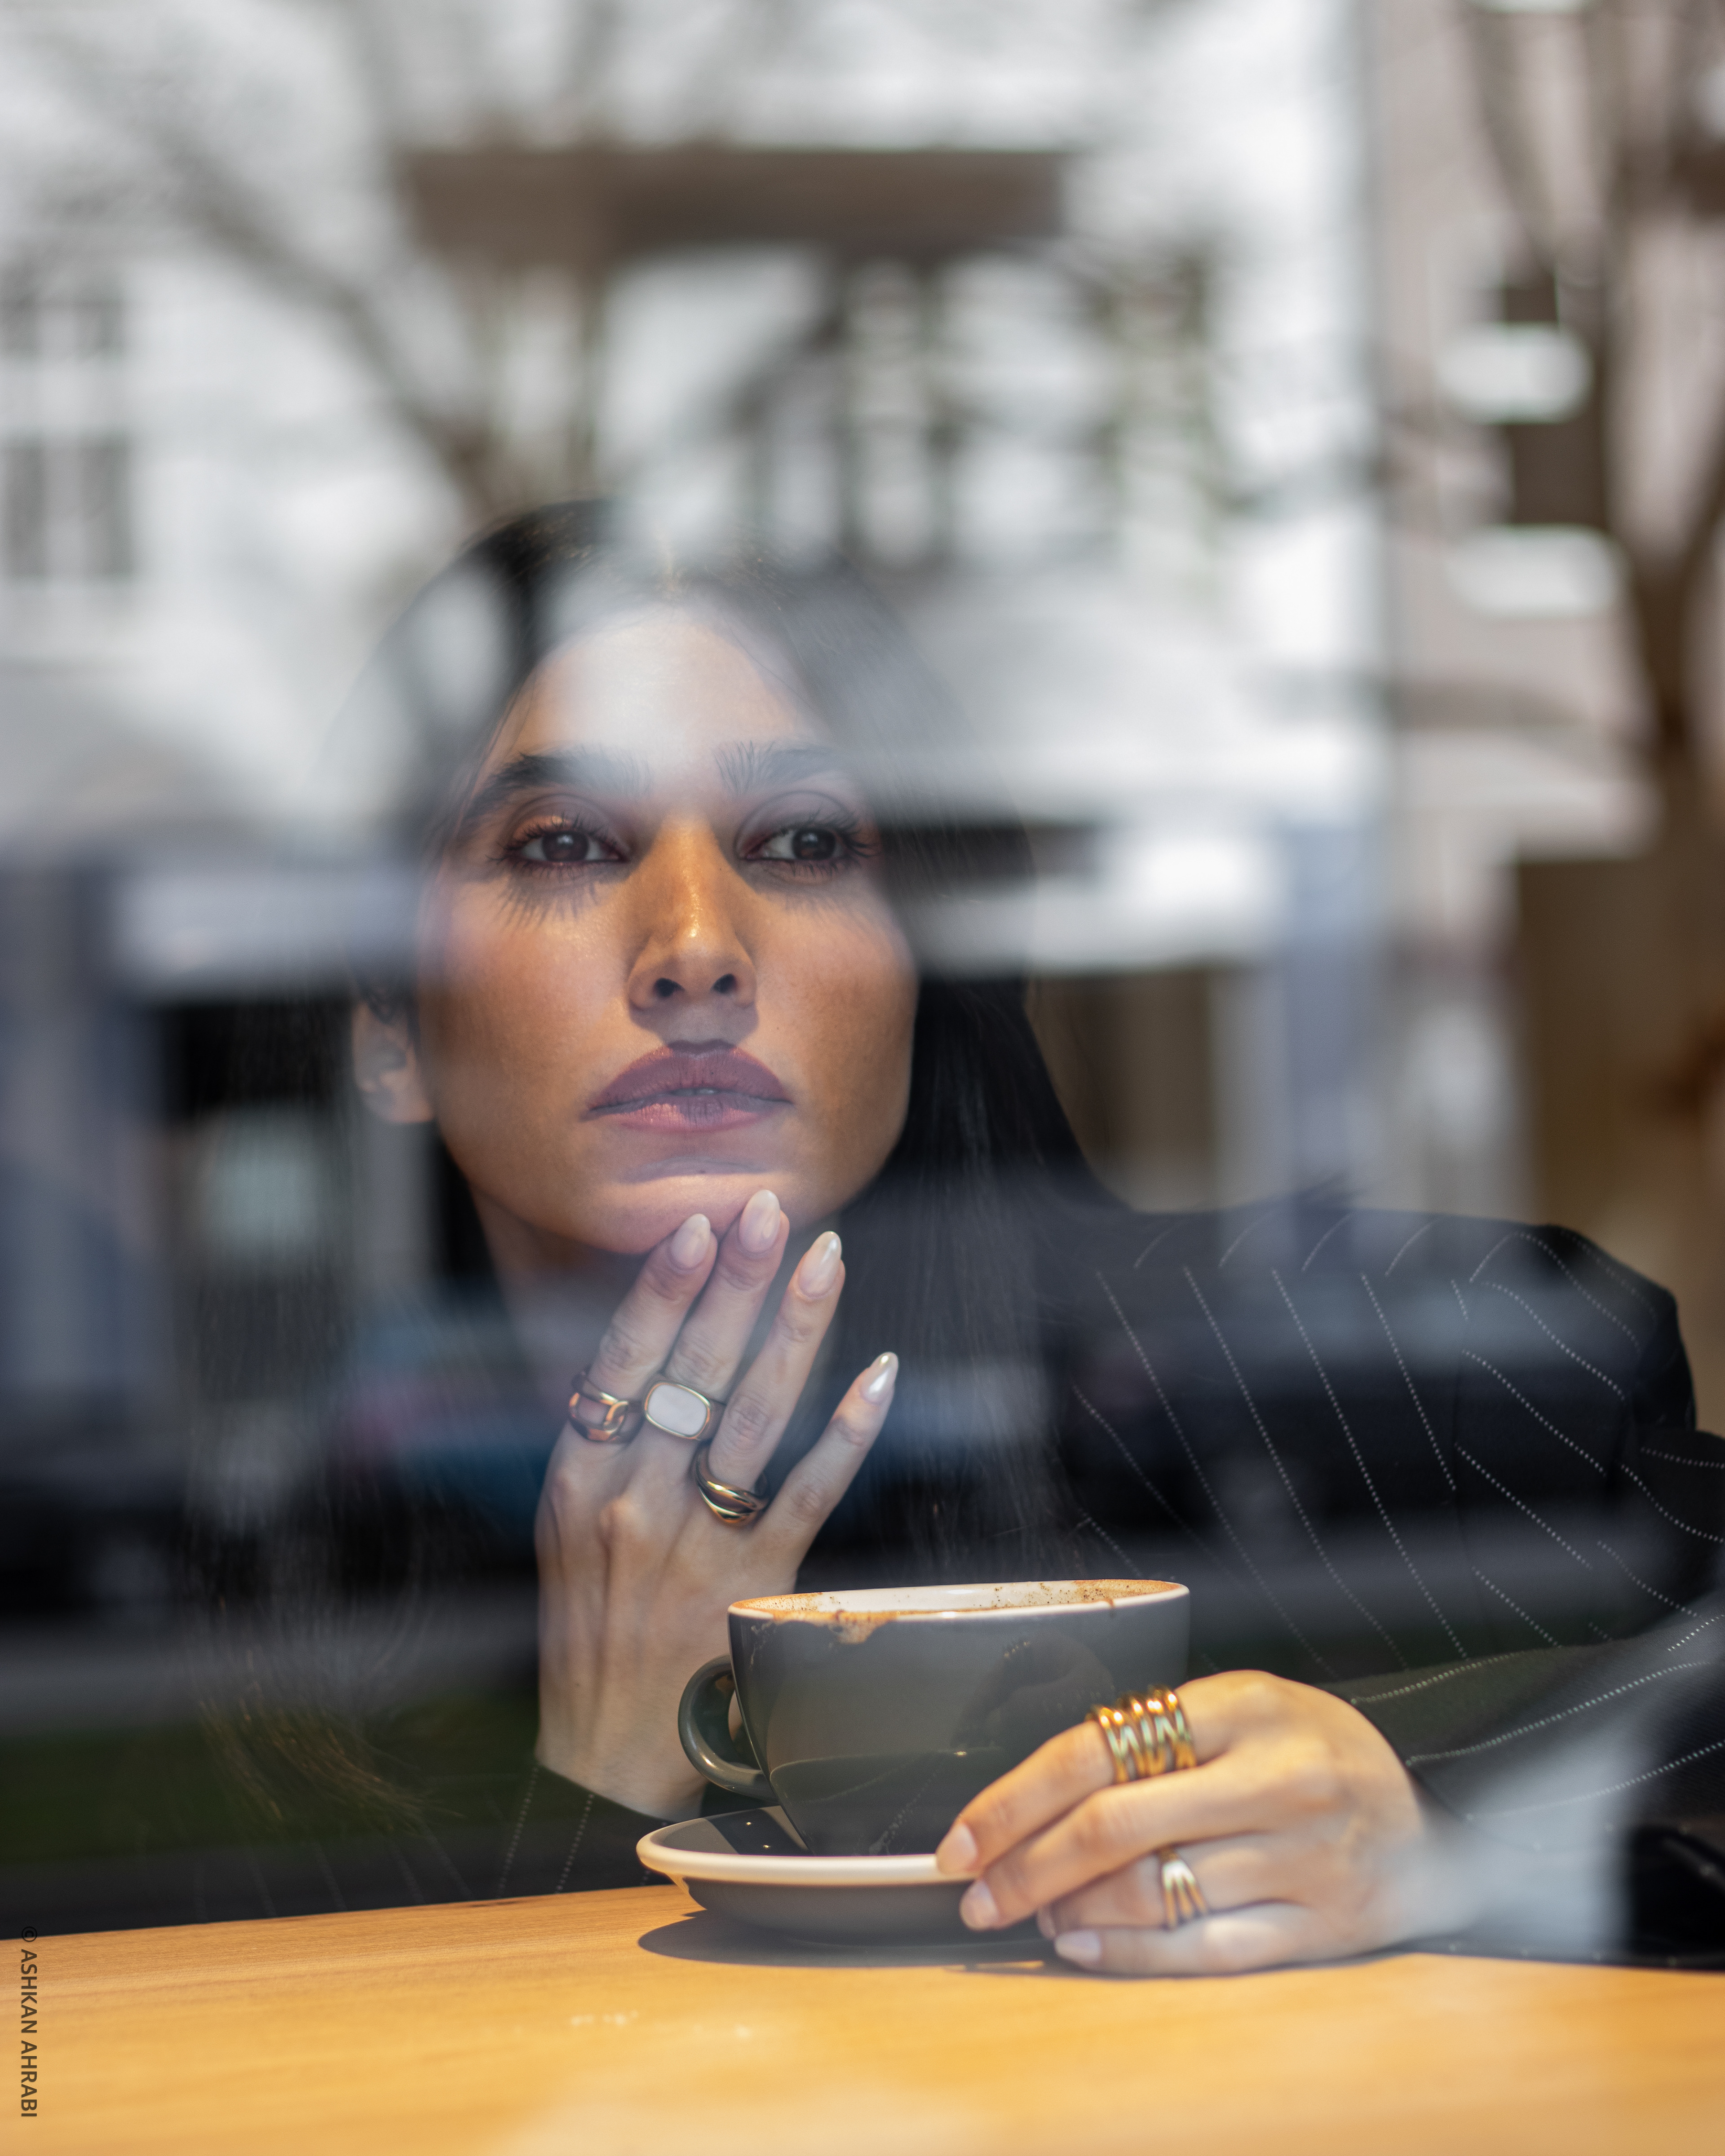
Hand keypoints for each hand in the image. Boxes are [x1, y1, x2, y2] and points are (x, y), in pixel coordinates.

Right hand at [534, 1189, 895, 1817]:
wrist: (601, 1766)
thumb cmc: (591, 1634)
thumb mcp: (568, 1534)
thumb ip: (607, 1449)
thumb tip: (658, 1349)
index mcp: (574, 1483)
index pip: (619, 1363)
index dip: (660, 1290)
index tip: (695, 1224)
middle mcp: (628, 1505)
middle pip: (691, 1372)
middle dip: (737, 1283)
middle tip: (771, 1209)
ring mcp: (692, 1546)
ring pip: (754, 1415)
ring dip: (796, 1331)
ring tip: (828, 1260)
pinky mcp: (752, 1588)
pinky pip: (808, 1493)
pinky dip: (849, 1432)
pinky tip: (883, 1375)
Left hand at [935, 1671, 1470, 1974]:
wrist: (1435, 1819)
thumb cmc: (1314, 1755)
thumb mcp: (1244, 1711)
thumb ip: (1155, 1740)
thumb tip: (1042, 1801)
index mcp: (1244, 1705)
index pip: (1096, 1749)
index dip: (1015, 1799)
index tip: (963, 1837)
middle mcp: (1275, 1778)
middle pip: (1111, 1826)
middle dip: (1023, 1865)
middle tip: (976, 1890)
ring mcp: (1302, 1856)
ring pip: (1149, 1892)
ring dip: (1068, 1908)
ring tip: (1031, 1912)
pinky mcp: (1321, 1926)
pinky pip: (1200, 1949)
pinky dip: (1126, 1952)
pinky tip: (1080, 1944)